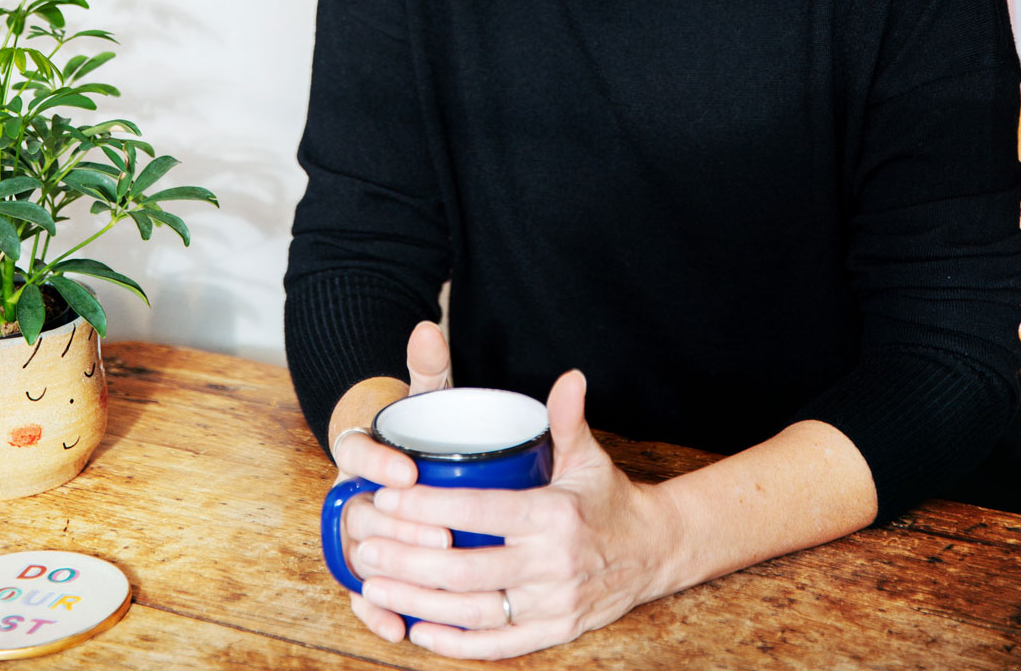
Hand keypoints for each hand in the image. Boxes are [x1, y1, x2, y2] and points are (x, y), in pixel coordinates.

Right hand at [333, 321, 454, 640]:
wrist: (399, 461)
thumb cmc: (418, 428)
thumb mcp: (426, 397)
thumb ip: (429, 368)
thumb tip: (429, 326)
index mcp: (361, 450)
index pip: (356, 453)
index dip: (378, 465)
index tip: (409, 471)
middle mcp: (351, 491)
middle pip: (359, 512)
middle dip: (398, 528)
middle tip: (439, 537)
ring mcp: (356, 531)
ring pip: (361, 553)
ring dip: (390, 570)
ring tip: (426, 579)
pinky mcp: (367, 567)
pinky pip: (363, 593)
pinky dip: (375, 613)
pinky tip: (398, 629)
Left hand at [349, 369, 673, 658]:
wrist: (654, 551)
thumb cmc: (610, 498)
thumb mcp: (589, 456)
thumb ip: (568, 418)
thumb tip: (569, 376)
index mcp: (555, 517)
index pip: (481, 512)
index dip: (430, 506)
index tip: (388, 497)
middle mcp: (552, 566)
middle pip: (468, 568)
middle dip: (409, 557)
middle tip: (366, 543)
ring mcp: (552, 606)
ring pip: (473, 611)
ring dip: (418, 600)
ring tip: (374, 582)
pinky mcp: (553, 633)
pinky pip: (497, 644)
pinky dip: (454, 641)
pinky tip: (416, 626)